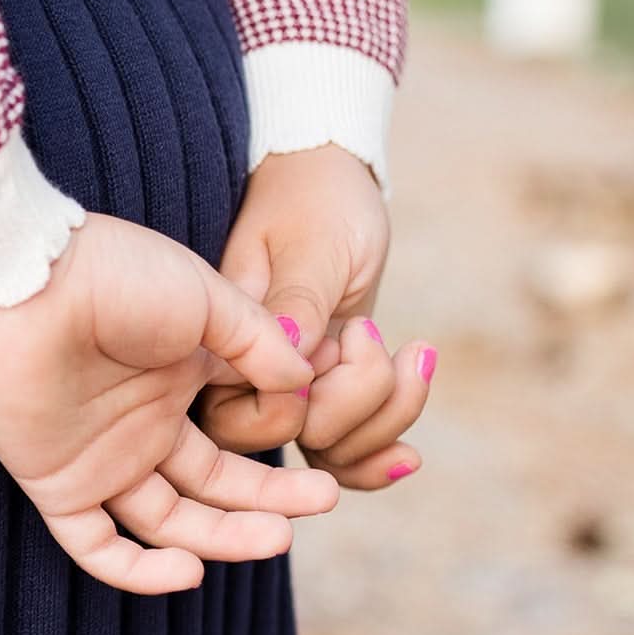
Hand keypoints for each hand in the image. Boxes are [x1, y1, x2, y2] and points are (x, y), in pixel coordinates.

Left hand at [0, 212, 336, 594]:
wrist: (20, 281)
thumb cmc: (110, 275)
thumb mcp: (205, 297)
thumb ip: (260, 343)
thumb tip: (306, 383)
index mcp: (176, 376)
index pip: (236, 432)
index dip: (282, 447)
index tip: (327, 437)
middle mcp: (141, 422)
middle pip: (212, 485)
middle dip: (269, 500)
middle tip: (322, 501)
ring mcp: (100, 456)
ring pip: (167, 520)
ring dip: (223, 538)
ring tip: (276, 539)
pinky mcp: (56, 482)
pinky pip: (96, 545)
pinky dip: (138, 571)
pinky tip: (190, 572)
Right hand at [197, 145, 436, 488]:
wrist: (330, 180)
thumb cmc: (315, 200)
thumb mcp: (312, 244)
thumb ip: (298, 303)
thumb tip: (287, 355)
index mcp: (215, 341)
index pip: (247, 419)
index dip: (309, 399)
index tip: (350, 334)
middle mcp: (240, 376)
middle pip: (290, 441)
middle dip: (358, 403)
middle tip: (374, 332)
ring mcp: (283, 387)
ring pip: (327, 454)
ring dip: (388, 417)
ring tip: (418, 354)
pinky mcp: (320, 390)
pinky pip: (343, 452)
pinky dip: (382, 451)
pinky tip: (412, 453)